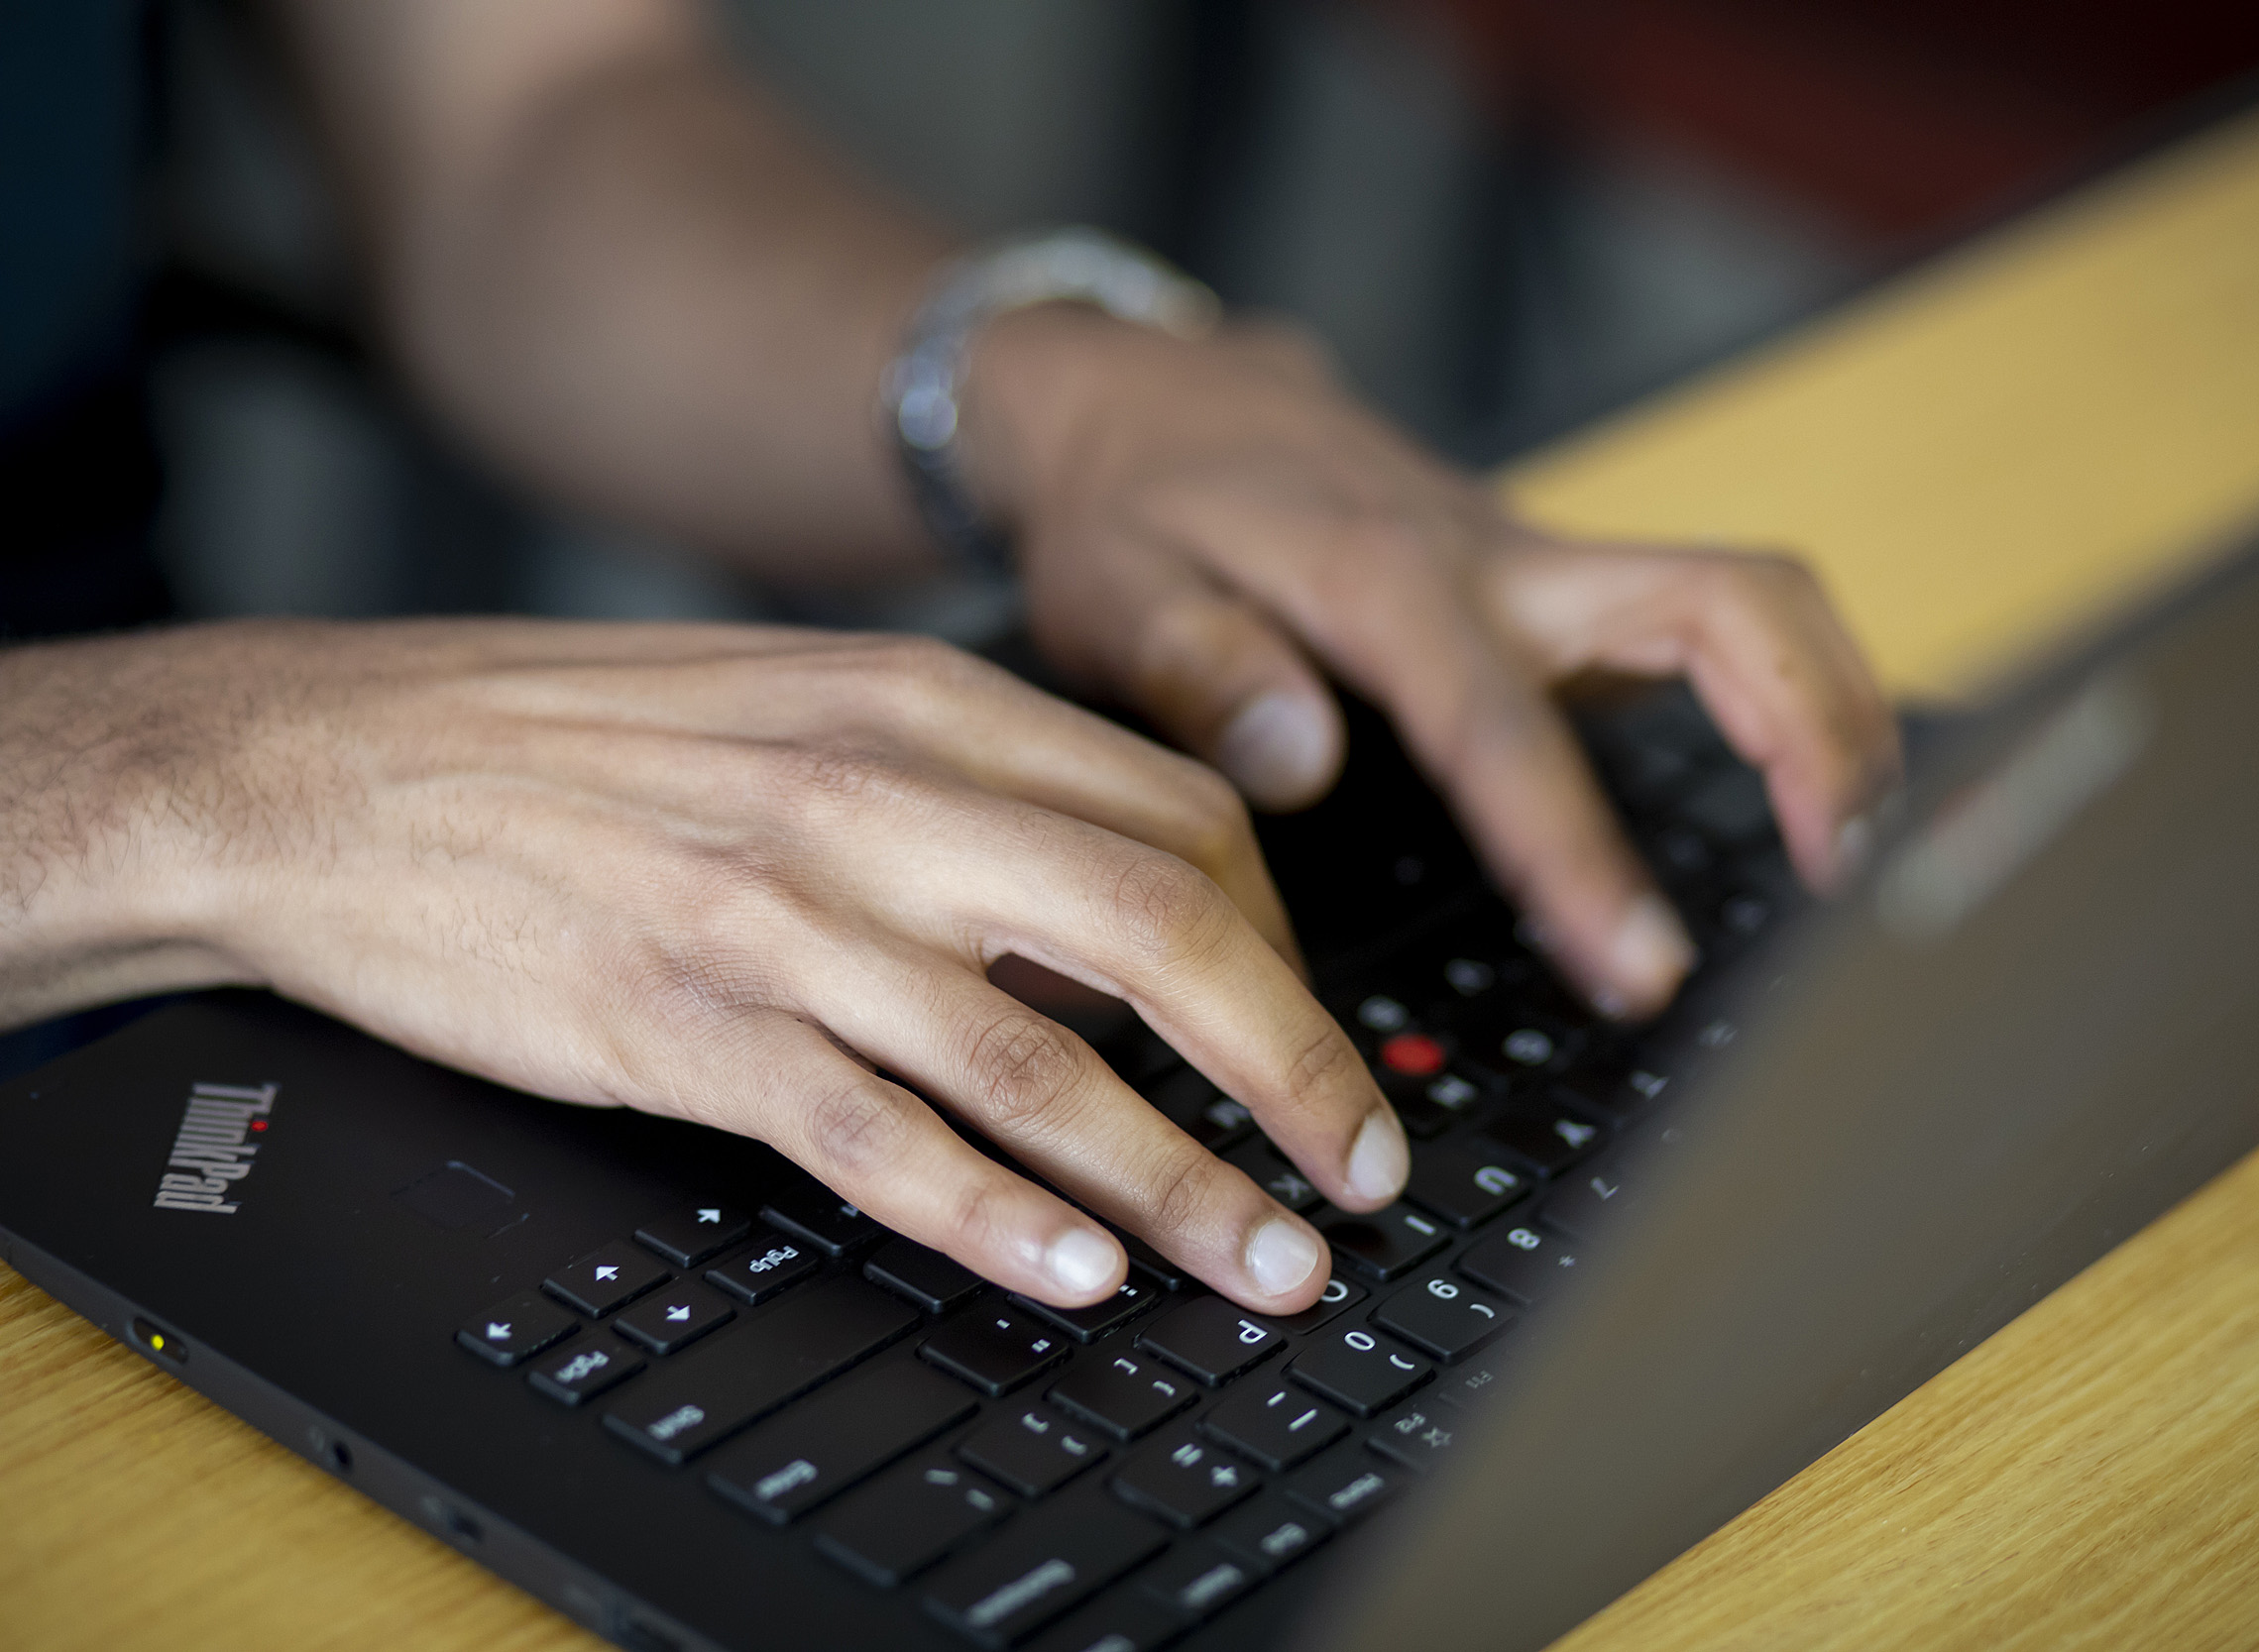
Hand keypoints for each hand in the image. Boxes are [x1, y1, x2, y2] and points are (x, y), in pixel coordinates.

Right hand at [0, 620, 1407, 1310]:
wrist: (330, 765)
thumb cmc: (572, 743)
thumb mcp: (796, 706)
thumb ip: (960, 790)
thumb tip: (1105, 923)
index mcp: (917, 703)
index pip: (1179, 818)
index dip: (1284, 947)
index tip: (1315, 1037)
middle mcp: (873, 796)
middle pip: (1161, 929)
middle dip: (1293, 1066)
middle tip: (1364, 1170)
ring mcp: (780, 914)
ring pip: (1041, 1059)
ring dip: (1181, 1177)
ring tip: (1269, 1262)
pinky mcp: (684, 1024)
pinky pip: (876, 1136)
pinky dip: (993, 1213)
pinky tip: (1075, 1270)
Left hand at [966, 309, 1901, 1015]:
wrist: (1156, 403)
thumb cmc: (1133, 508)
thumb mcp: (1107, 589)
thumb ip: (1194, 669)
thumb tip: (1301, 760)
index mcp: (1385, 580)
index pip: (1504, 727)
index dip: (1580, 852)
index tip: (1643, 968)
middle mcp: (1496, 561)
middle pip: (1729, 600)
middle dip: (1821, 731)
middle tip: (1852, 880)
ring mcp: (1543, 568)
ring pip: (1750, 604)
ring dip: (1834, 712)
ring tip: (1860, 857)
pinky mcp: (1557, 588)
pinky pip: (1710, 626)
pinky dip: (1783, 702)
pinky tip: (1797, 800)